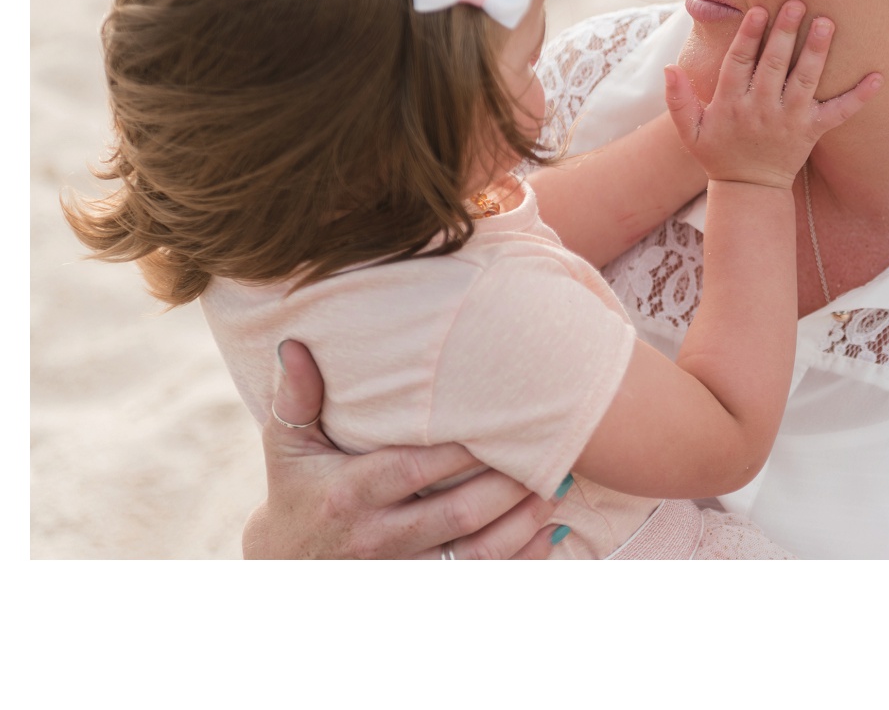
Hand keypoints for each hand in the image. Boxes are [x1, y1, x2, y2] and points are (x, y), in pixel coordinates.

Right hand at [244, 340, 564, 558]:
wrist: (287, 570)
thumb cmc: (298, 493)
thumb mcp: (288, 448)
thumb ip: (297, 397)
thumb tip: (294, 343)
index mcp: (349, 495)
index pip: (413, 469)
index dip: (461, 449)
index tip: (502, 419)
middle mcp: (377, 539)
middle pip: (456, 512)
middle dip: (506, 483)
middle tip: (550, 450)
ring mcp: (401, 570)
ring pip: (475, 552)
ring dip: (522, 522)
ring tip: (557, 486)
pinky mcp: (421, 590)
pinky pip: (479, 579)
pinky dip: (519, 559)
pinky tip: (548, 531)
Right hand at [663, 0, 880, 189]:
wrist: (750, 190)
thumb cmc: (719, 152)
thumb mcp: (690, 131)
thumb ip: (678, 100)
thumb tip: (668, 68)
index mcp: (732, 104)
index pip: (740, 63)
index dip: (748, 36)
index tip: (758, 10)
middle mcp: (762, 109)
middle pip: (774, 65)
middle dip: (785, 34)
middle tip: (797, 2)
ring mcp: (790, 120)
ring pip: (805, 81)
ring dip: (816, 52)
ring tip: (827, 23)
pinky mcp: (813, 131)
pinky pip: (839, 113)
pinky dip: (859, 96)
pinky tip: (877, 76)